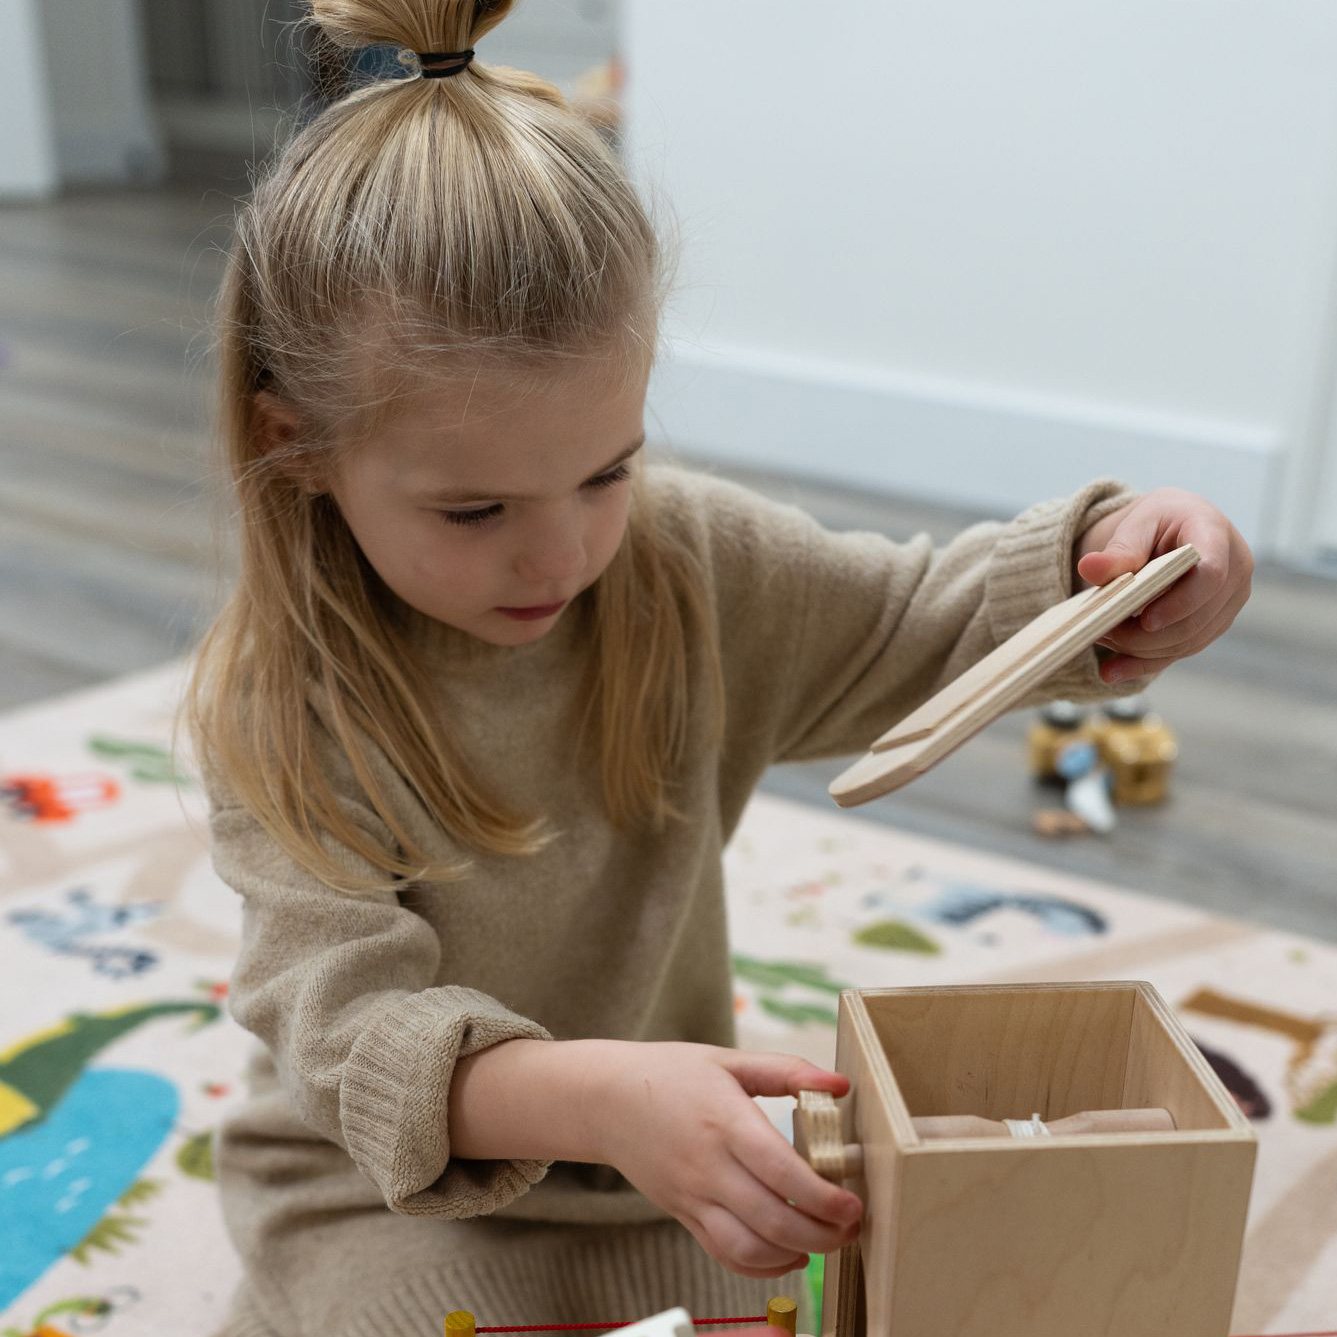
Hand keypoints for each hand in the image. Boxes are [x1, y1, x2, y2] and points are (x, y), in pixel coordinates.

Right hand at [589, 1041, 862, 1277]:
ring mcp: (693, 1197)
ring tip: (827, 1241)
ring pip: (748, 1249)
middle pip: (772, 1221)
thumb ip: (787, 1071)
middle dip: (822, 1234)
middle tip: (852, 1226)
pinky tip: (789, 1254)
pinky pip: (724, 1255)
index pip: (780, 1173)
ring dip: (795, 1255)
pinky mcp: (683, 1214)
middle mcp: (708, 1167)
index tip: (853, 1203)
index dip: (822, 1197)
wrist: (606, 1099)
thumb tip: (840, 1085)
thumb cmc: (672, 1074)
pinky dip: (762, 1266)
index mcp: (725, 1123)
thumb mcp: (729, 1060)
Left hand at [1073, 487, 1252, 684]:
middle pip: (1197, 618)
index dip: (1180, 603)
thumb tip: (1090, 568)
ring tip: (1100, 639)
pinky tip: (1111, 671)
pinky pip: (1182, 650)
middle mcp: (1235, 571)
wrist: (1177, 526)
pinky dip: (1145, 663)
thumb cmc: (1158, 521)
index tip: (1146, 620)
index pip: (1210, 575)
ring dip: (1142, 649)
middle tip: (1102, 630)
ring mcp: (1228, 601)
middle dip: (1148, 634)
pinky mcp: (1214, 623)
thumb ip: (1118, 550)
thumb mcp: (1137, 524)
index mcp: (1217, 536)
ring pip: (1189, 640)